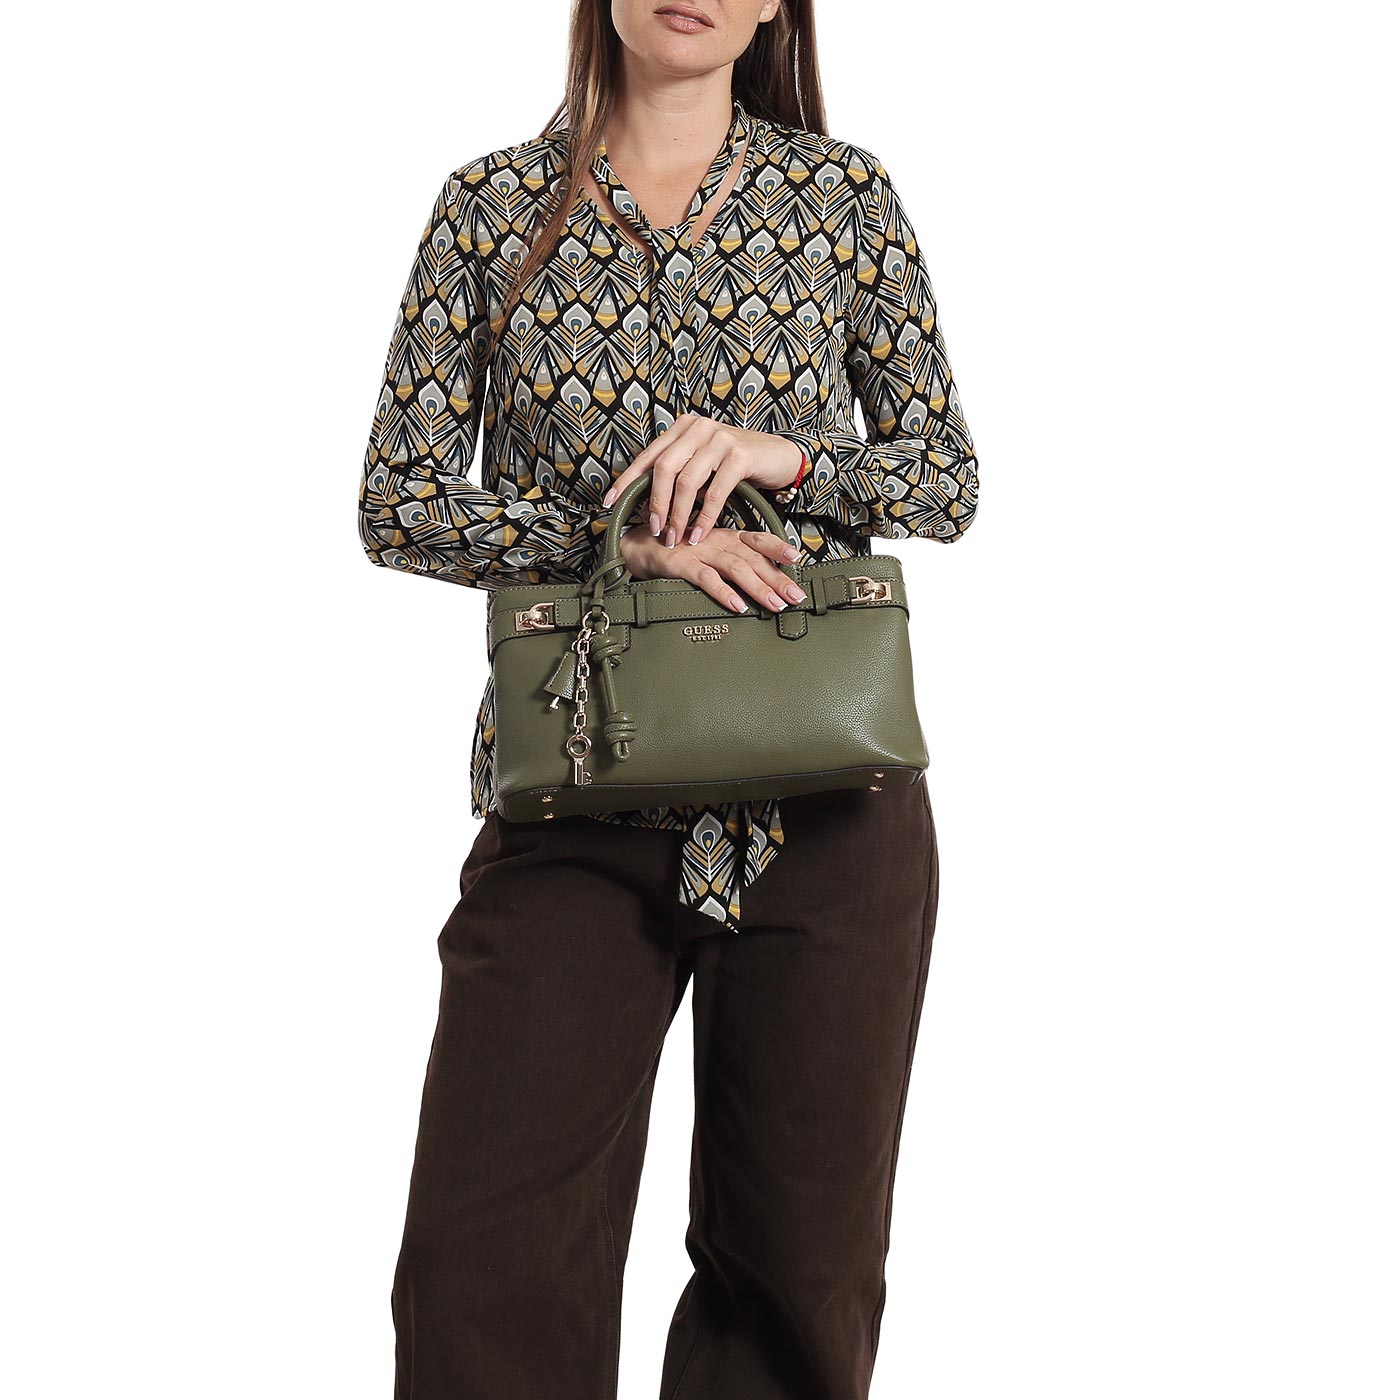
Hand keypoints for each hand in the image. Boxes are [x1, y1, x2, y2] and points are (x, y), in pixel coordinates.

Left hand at [602, 414, 803, 548]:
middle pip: (663, 468)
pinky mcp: (739, 455)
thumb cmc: (738, 464)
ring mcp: (719, 439)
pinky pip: (714, 492)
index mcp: (683, 427)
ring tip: (674, 537)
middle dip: (654, 503)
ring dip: (678, 515)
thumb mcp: (703, 463)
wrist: (780, 456)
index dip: (626, 480)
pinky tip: (698, 534)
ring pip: (686, 482)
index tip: (609, 502)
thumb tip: (646, 504)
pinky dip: (703, 517)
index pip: (648, 456)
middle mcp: (698, 428)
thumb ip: (678, 474)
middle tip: (653, 529)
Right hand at [618, 524, 807, 613]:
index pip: (756, 539)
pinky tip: (738, 605)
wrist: (635, 548)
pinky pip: (706, 579)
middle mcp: (715, 541)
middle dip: (778, 578)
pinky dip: (723, 592)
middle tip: (797, 596)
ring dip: (758, 587)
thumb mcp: (706, 552)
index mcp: (724, 536)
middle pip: (753, 559)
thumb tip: (759, 582)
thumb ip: (729, 562)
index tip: (798, 559)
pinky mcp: (681, 565)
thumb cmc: (674, 552)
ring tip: (776, 604)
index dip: (777, 547)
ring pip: (735, 568)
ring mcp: (698, 552)